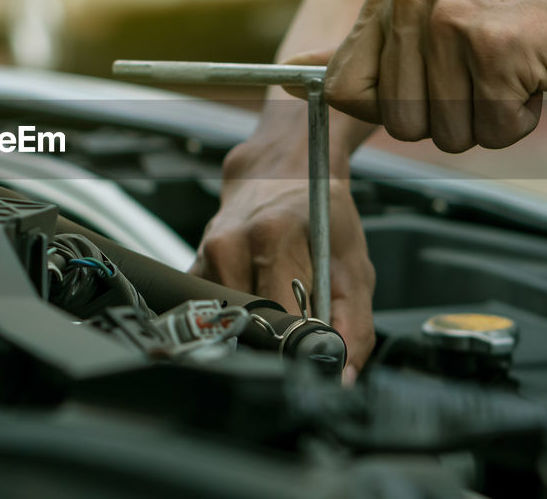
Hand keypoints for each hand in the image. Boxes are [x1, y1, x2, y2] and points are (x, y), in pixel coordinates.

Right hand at [194, 132, 375, 382]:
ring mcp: (206, 254)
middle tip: (296, 332)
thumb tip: (339, 375)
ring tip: (276, 309)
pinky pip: (210, 312)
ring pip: (228, 324)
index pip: (280, 324)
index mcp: (273, 239)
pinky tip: (252, 300)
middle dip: (275, 341)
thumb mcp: (353, 266)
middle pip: (249, 327)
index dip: (298, 348)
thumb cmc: (320, 213)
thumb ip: (353, 327)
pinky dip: (233, 318)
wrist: (282, 171)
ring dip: (254, 329)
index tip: (310, 354)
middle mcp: (230, 245)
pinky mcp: (193, 265)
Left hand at [322, 0, 546, 151]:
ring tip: (508, 79)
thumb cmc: (510, 34)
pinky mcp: (497, 46)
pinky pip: (492, 127)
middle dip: (448, 120)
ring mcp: (453, 19)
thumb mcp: (424, 35)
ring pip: (446, 132)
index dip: (388, 109)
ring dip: (486, 123)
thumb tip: (289, 75)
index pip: (343, 91)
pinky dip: (519, 120)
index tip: (429, 85)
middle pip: (398, 122)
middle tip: (481, 81)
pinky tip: (534, 80)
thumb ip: (359, 58)